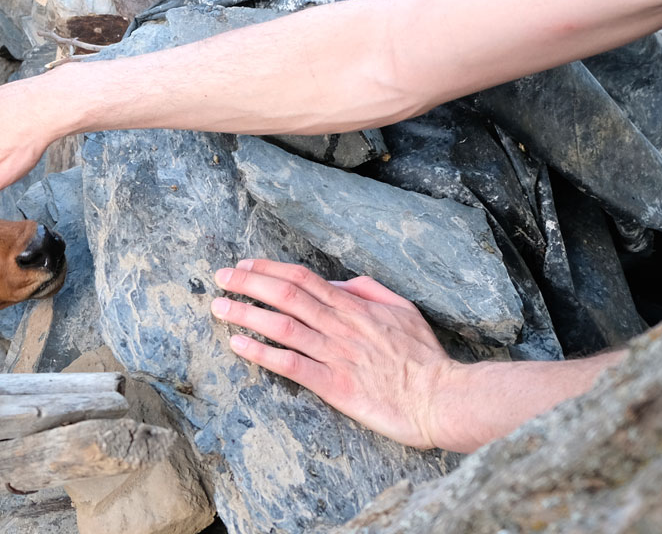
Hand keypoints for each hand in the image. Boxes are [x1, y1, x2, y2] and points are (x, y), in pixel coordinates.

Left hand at [210, 259, 455, 450]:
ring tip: (219, 307)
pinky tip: (238, 345)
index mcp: (353, 306)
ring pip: (282, 326)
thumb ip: (368, 291)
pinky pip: (291, 365)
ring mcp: (335, 354)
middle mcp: (339, 325)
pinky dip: (261, 353)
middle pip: (286, 295)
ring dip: (246, 314)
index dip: (269, 268)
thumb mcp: (402, 310)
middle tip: (220, 277)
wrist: (442, 397)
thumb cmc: (424, 357)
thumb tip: (338, 282)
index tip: (244, 264)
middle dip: (248, 283)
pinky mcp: (334, 386)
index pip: (303, 278)